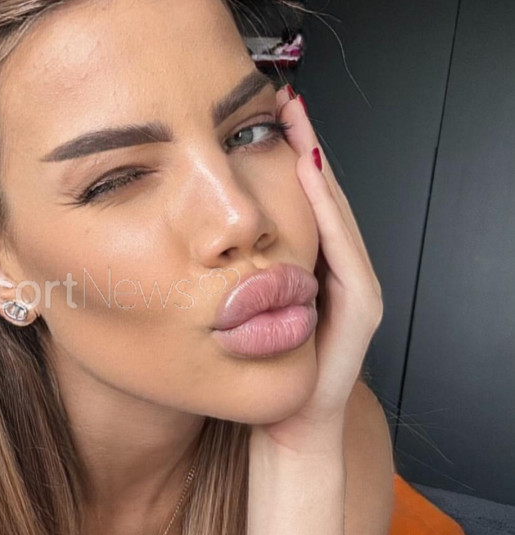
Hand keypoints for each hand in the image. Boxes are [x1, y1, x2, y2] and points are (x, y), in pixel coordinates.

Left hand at [252, 87, 383, 453]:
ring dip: (318, 167)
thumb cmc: (253, 375)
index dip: (282, 158)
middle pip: (319, 197)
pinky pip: (345, 251)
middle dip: (303, 146)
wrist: (284, 435)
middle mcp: (332, 273)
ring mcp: (352, 289)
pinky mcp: (360, 310)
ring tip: (298, 123)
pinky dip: (329, 211)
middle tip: (284, 99)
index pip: (296, 202)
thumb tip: (174, 241)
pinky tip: (311, 176)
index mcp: (303, 271)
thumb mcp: (231, 314)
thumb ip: (218, 276)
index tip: (259, 116)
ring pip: (335, 214)